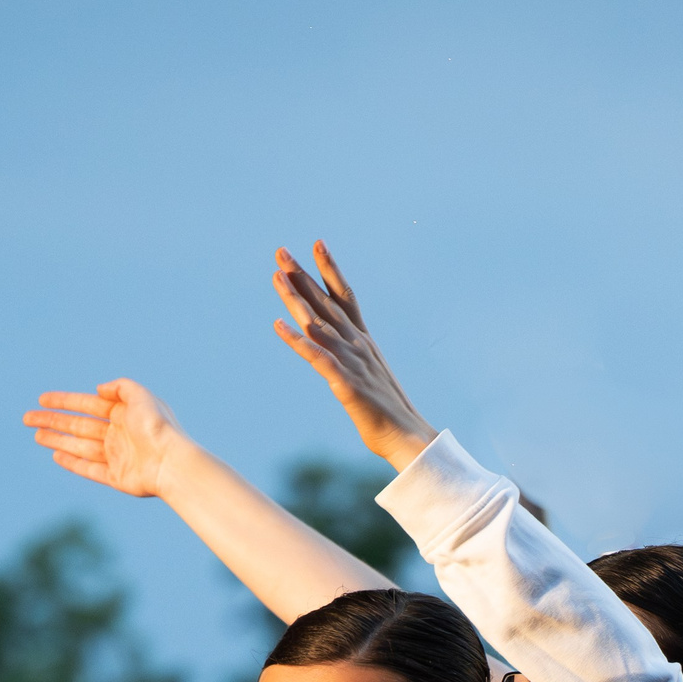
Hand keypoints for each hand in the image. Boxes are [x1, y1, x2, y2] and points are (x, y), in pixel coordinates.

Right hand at [23, 378, 189, 497]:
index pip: (86, 404)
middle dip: (52, 421)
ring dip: (57, 440)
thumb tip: (98, 389)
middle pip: (77, 426)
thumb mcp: (141, 395)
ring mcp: (116, 456)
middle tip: (26, 418)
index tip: (42, 399)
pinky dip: (73, 463)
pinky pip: (89, 469)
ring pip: (79, 446)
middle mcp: (118, 434)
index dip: (63, 401)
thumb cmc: (158, 428)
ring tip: (36, 435)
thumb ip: (120, 387)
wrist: (172, 463)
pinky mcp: (117, 478)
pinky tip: (56, 455)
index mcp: (123, 414)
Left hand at [271, 241, 436, 471]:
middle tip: (281, 251)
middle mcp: (357, 344)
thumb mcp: (368, 376)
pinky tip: (279, 326)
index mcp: (363, 341)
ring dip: (296, 299)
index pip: (345, 296)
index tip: (318, 244)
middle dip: (303, 276)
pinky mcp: (344, 383)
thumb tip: (342, 350)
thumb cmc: (386, 411)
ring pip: (318, 323)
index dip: (330, 270)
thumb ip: (354, 358)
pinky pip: (316, 358)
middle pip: (325, 303)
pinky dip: (298, 341)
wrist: (406, 436)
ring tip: (276, 277)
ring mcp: (351, 362)